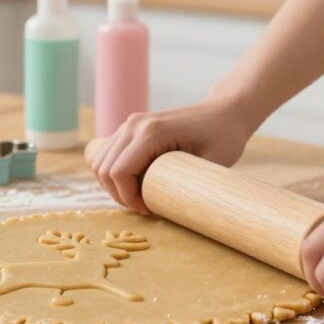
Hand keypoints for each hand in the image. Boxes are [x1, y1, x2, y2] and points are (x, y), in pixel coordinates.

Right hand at [90, 96, 256, 212]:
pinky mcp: (129, 129)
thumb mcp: (210, 163)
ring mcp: (129, 124)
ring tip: (139, 197)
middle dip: (119, 196)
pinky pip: (106, 155)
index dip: (128, 198)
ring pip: (99, 163)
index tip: (150, 209)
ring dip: (113, 186)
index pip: (119, 172)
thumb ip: (186, 185)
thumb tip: (165, 210)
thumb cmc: (223, 138)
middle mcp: (134, 124)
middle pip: (104, 169)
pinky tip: (134, 184)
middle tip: (146, 207)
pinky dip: (112, 174)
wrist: (224, 112)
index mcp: (151, 131)